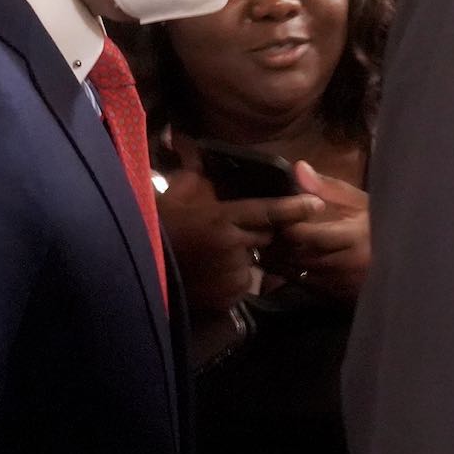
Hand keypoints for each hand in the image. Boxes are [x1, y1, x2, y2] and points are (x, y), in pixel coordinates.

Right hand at [159, 171, 322, 317]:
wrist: (137, 265)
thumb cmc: (156, 223)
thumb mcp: (177, 191)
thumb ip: (200, 176)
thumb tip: (207, 156)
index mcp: (221, 218)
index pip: (268, 212)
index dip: (294, 208)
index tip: (316, 205)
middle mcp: (231, 246)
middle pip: (265, 238)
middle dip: (260, 234)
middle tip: (238, 230)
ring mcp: (229, 274)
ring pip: (253, 263)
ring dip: (244, 258)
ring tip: (217, 254)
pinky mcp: (225, 297)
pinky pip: (240, 284)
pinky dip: (232, 278)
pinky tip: (211, 272)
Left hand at [277, 165, 370, 303]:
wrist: (404, 263)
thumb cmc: (379, 226)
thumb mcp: (358, 202)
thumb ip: (327, 187)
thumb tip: (298, 168)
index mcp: (353, 238)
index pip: (306, 235)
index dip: (287, 224)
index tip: (278, 212)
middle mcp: (345, 265)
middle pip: (297, 256)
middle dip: (278, 243)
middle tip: (266, 228)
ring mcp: (339, 285)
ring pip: (296, 273)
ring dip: (279, 258)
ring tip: (269, 242)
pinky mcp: (334, 297)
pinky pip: (302, 285)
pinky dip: (289, 272)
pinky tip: (283, 258)